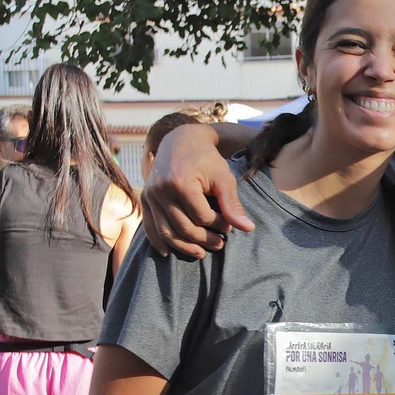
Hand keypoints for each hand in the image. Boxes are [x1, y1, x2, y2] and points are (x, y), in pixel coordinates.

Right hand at [140, 124, 252, 258]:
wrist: (181, 141)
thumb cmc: (206, 160)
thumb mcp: (223, 178)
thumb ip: (232, 204)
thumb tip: (248, 229)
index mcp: (181, 183)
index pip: (202, 216)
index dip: (218, 225)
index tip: (229, 226)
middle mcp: (161, 190)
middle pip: (184, 227)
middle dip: (204, 239)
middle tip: (219, 244)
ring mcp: (150, 195)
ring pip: (166, 231)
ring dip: (184, 246)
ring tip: (202, 252)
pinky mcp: (146, 199)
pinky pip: (149, 226)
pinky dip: (158, 241)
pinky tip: (168, 253)